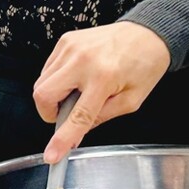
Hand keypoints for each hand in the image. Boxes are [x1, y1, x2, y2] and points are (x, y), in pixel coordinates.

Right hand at [33, 21, 171, 163]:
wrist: (147, 33)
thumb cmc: (144, 65)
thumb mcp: (131, 101)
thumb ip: (102, 118)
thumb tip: (77, 132)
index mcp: (103, 78)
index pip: (76, 116)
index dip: (61, 139)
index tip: (51, 155)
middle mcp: (83, 60)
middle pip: (43, 95)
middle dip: (49, 112)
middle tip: (67, 114)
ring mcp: (71, 47)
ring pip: (41, 82)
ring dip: (53, 96)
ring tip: (78, 91)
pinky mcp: (66, 40)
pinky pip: (47, 68)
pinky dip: (55, 80)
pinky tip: (75, 78)